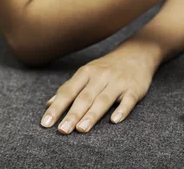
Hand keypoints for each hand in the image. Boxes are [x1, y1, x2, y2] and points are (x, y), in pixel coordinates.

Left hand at [40, 39, 161, 133]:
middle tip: (62, 130)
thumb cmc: (108, 67)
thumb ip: (70, 88)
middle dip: (73, 114)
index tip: (45, 123)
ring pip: (104, 99)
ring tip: (81, 129)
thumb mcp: (87, 72)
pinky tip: (114, 121)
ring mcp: (119, 82)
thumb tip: (49, 104)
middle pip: (85, 97)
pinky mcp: (134, 88)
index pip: (68, 91)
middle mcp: (101, 76)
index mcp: (87, 72)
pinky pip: (128, 100)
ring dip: (92, 115)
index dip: (57, 107)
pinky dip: (122, 110)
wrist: (137, 53)